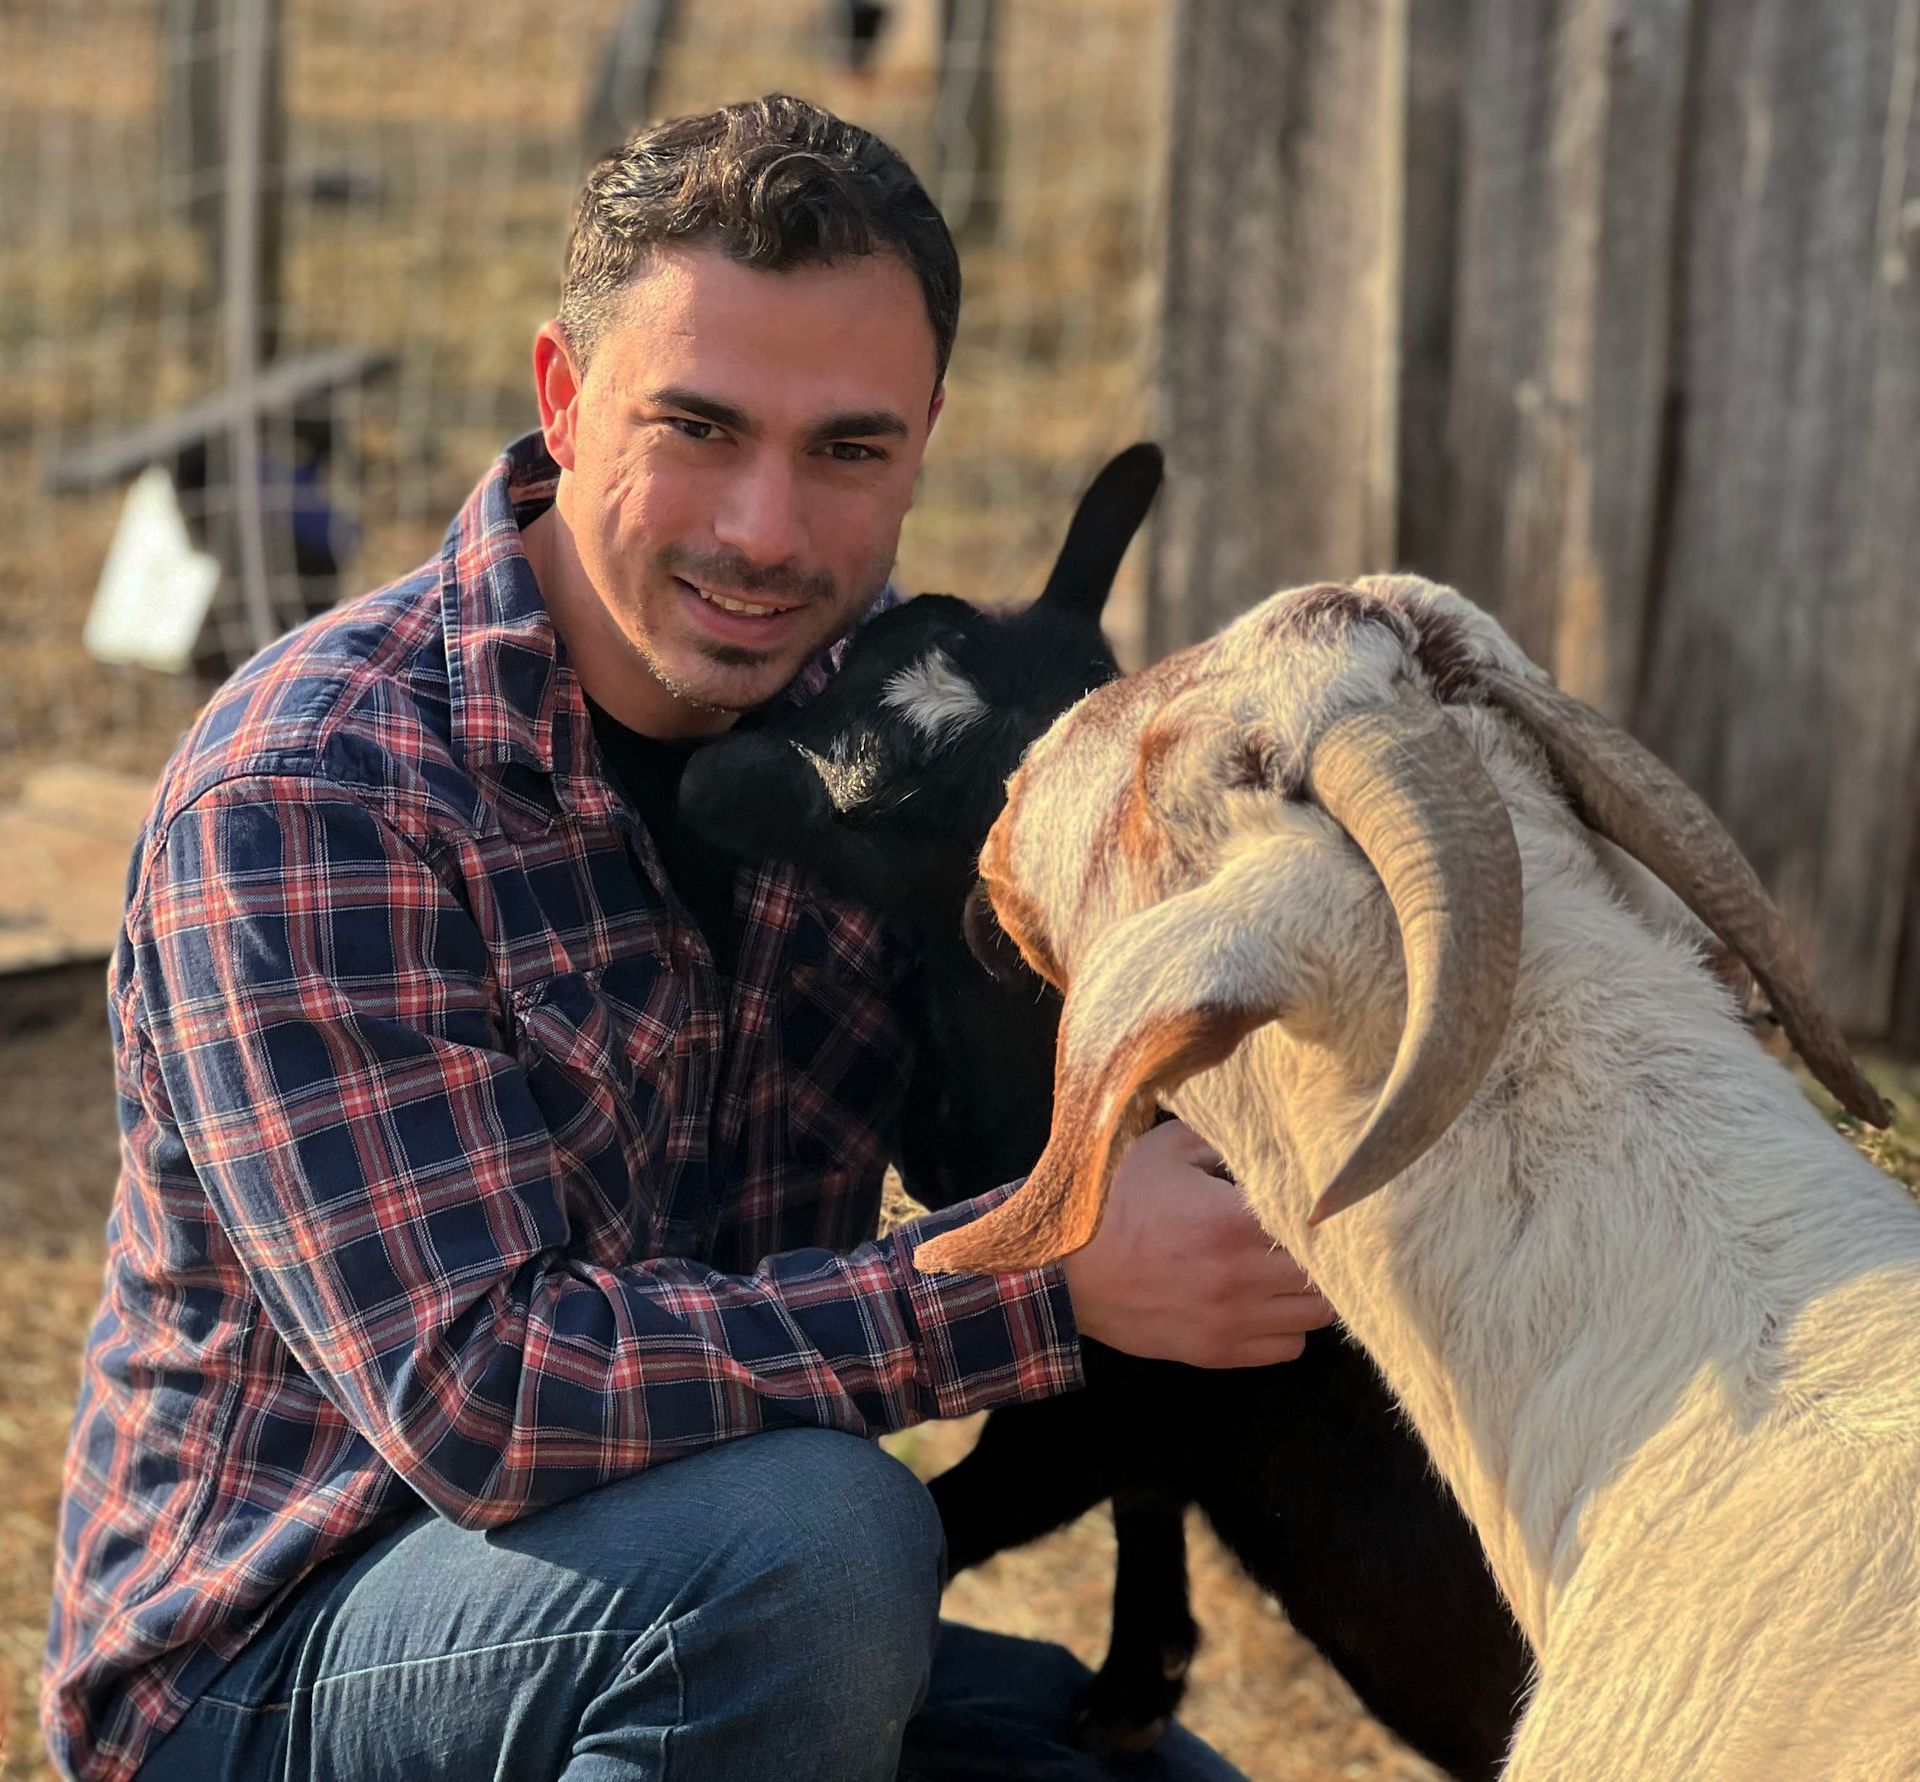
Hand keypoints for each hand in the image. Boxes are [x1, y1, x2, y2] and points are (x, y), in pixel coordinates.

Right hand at [1061, 1118, 1334, 1367]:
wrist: (1064, 1271)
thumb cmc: (1114, 1203)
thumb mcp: (1165, 1150)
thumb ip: (1223, 1140)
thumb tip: (1268, 1142)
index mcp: (1232, 1219)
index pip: (1317, 1221)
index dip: (1327, 1210)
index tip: (1323, 1199)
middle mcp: (1242, 1275)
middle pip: (1327, 1272)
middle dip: (1324, 1250)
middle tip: (1309, 1233)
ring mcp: (1232, 1320)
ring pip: (1316, 1315)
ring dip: (1312, 1290)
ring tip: (1290, 1268)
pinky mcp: (1219, 1352)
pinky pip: (1287, 1349)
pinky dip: (1287, 1327)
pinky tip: (1266, 1301)